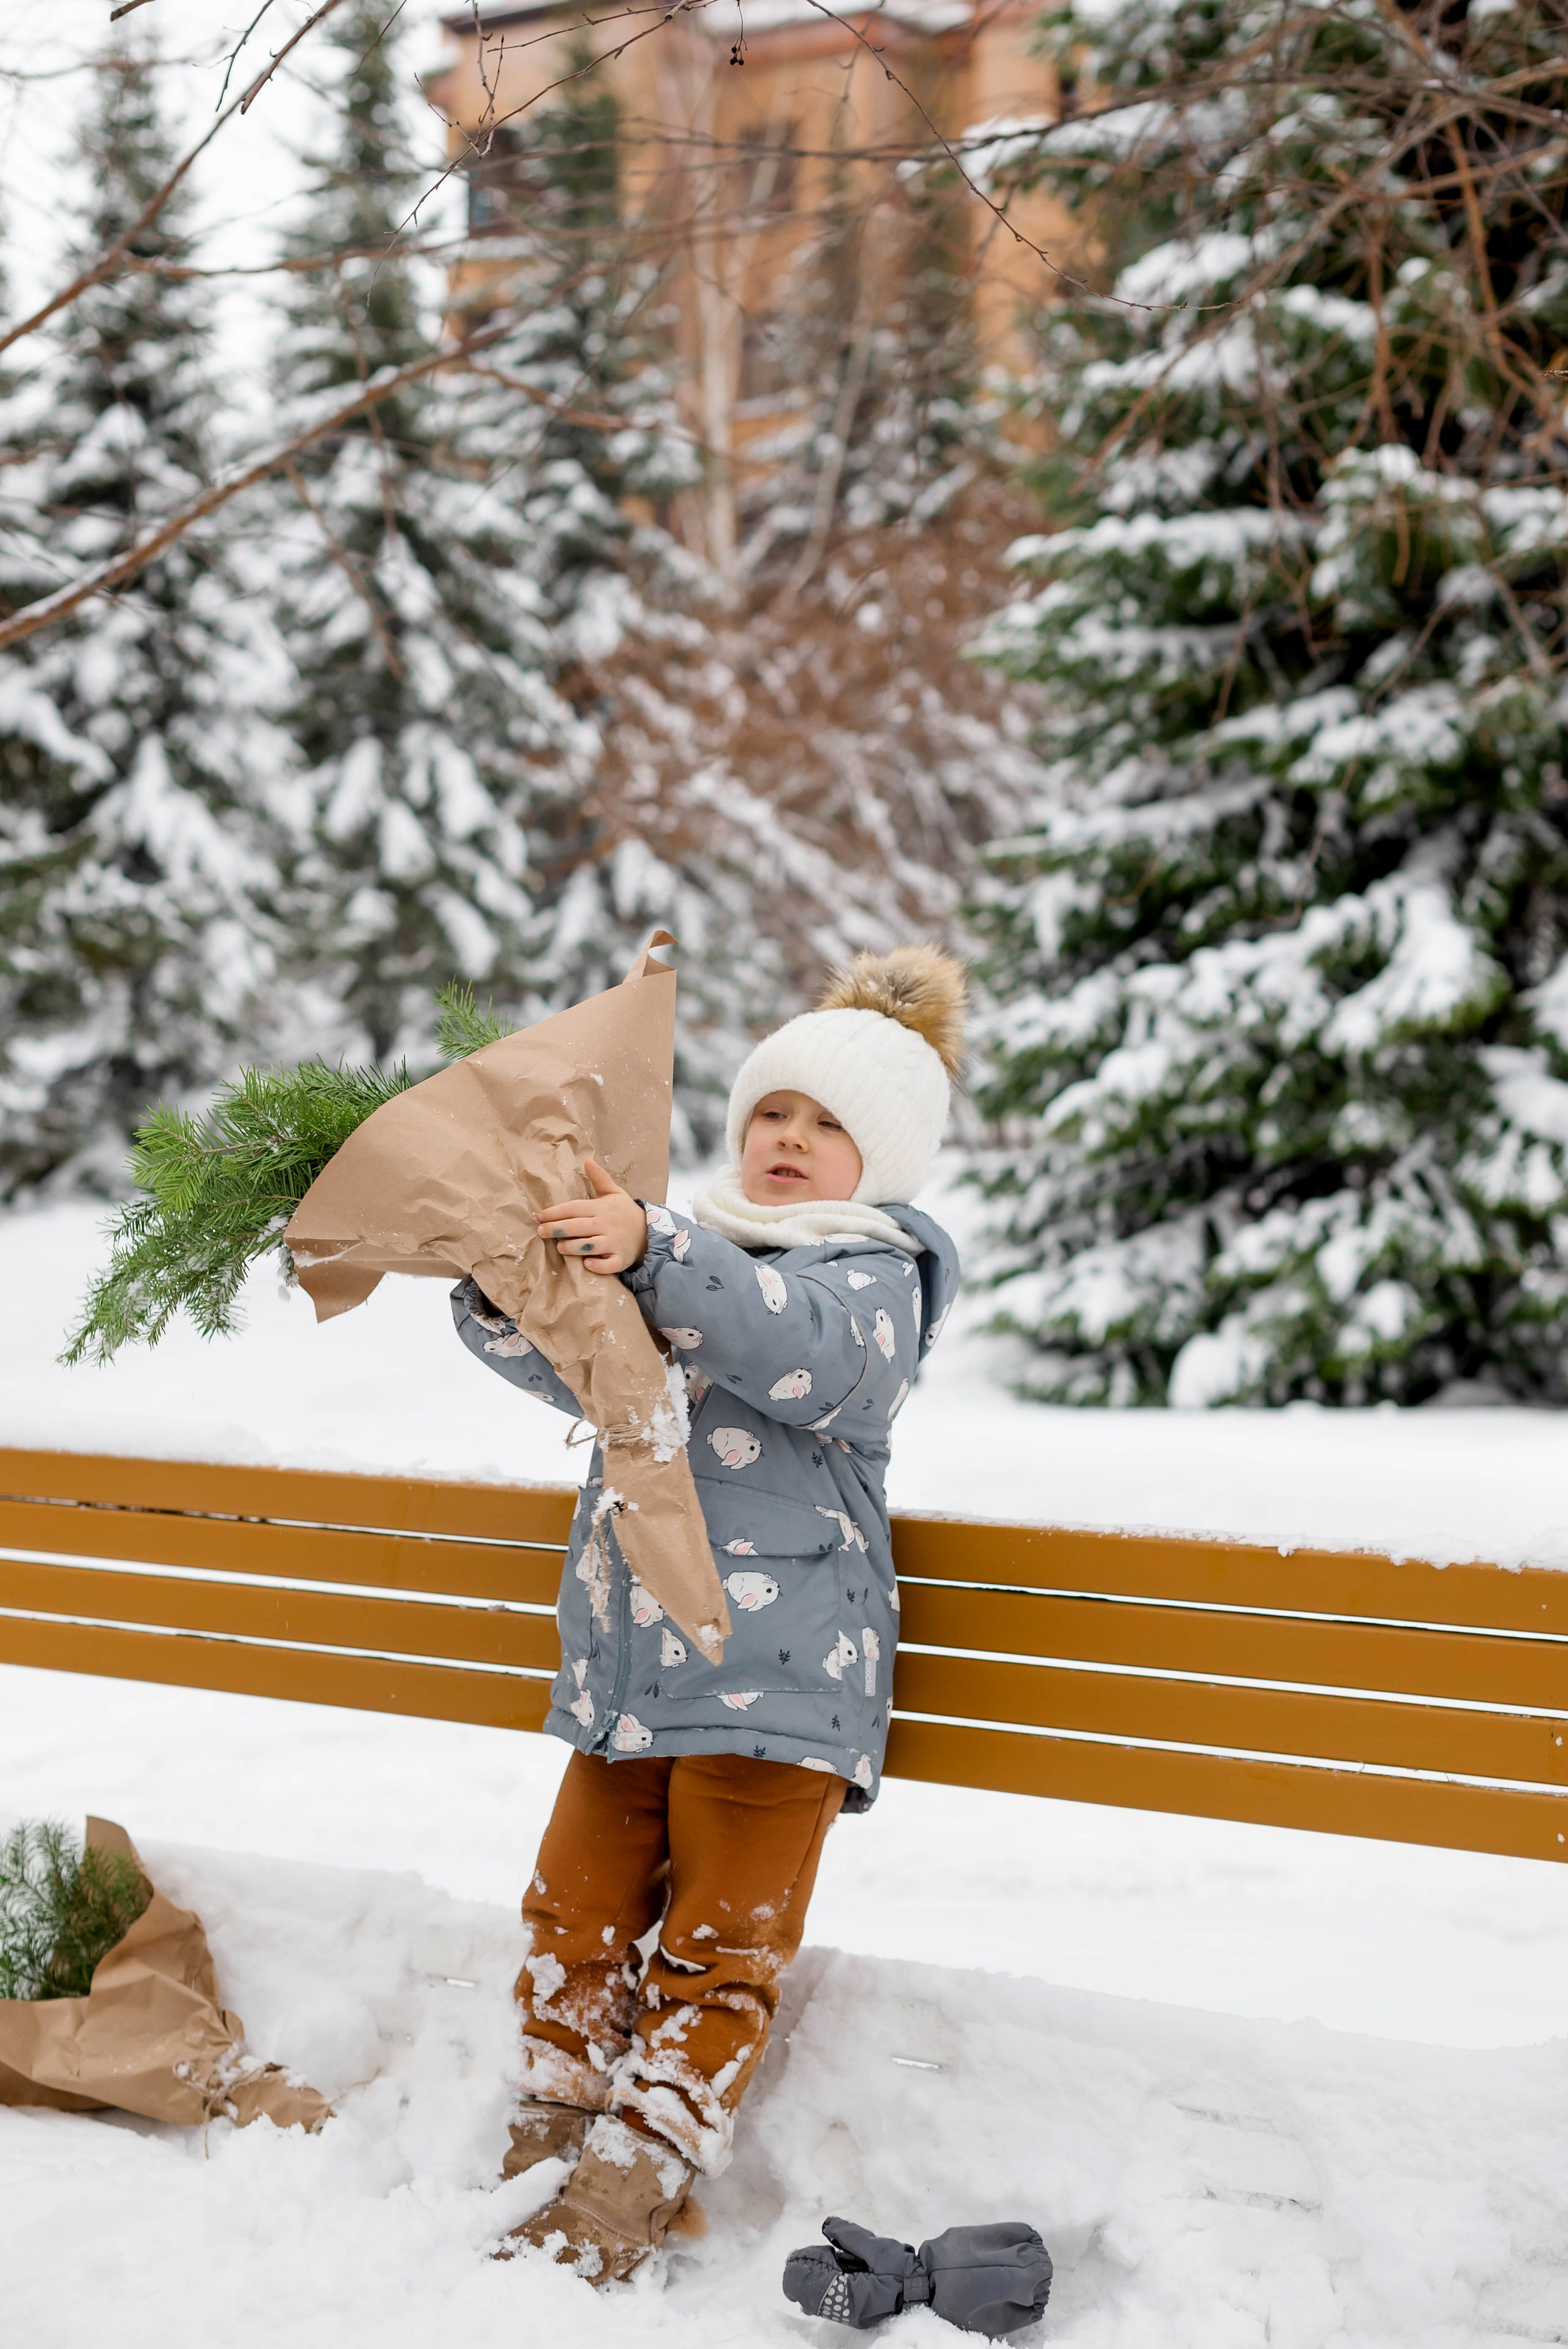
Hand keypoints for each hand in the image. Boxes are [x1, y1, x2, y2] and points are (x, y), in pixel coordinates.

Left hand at [537, 1158, 647, 1275]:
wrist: (648, 1231)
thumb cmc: (624, 1212)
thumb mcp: (614, 1192)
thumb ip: (599, 1178)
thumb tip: (587, 1160)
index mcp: (602, 1207)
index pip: (574, 1208)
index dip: (555, 1212)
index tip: (540, 1216)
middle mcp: (607, 1224)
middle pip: (578, 1227)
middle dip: (557, 1229)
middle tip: (540, 1232)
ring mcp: (614, 1243)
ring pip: (591, 1245)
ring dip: (574, 1247)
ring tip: (559, 1247)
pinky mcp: (621, 1259)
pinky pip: (609, 1265)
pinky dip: (598, 1265)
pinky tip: (587, 1264)